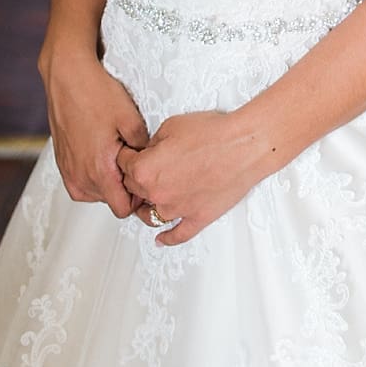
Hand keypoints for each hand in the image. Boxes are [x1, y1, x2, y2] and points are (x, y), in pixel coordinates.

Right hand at [40, 48, 148, 217]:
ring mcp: (68, 169)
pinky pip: (81, 182)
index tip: (143, 177)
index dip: (137, 197)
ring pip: (95, 193)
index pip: (122, 209)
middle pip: (110, 201)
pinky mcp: (61, 162)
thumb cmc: (96, 93)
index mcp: (99, 170)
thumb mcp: (131, 119)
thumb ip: (144, 150)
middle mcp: (80, 176)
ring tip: (114, 152)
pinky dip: (92, 173)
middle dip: (123, 186)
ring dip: (107, 181)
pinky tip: (101, 150)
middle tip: (130, 157)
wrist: (66, 75)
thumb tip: (151, 164)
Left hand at [116, 108, 277, 245]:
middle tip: (144, 169)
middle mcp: (157, 194)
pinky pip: (178, 235)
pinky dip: (168, 239)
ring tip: (149, 198)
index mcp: (145, 170)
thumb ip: (152, 143)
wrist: (243, 146)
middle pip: (134, 190)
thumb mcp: (170, 126)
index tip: (130, 154)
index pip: (122, 165)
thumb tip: (150, 151)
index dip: (126, 156)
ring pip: (151, 215)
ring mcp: (177, 209)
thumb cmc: (212, 134)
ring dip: (147, 206)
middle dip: (135, 178)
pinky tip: (161, 239)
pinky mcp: (198, 218)